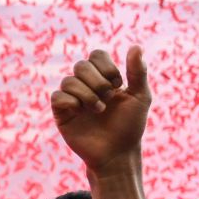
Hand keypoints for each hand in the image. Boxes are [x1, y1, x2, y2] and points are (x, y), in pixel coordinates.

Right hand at [50, 47, 151, 169]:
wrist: (117, 153)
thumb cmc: (130, 126)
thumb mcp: (140, 97)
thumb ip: (138, 72)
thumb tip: (136, 46)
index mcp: (103, 78)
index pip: (96, 55)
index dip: (106, 65)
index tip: (118, 84)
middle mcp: (86, 86)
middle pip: (81, 65)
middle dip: (97, 81)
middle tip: (108, 98)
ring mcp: (72, 99)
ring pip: (69, 81)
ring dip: (87, 94)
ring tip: (98, 110)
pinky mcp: (61, 113)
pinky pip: (57, 97)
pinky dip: (71, 102)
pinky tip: (82, 113)